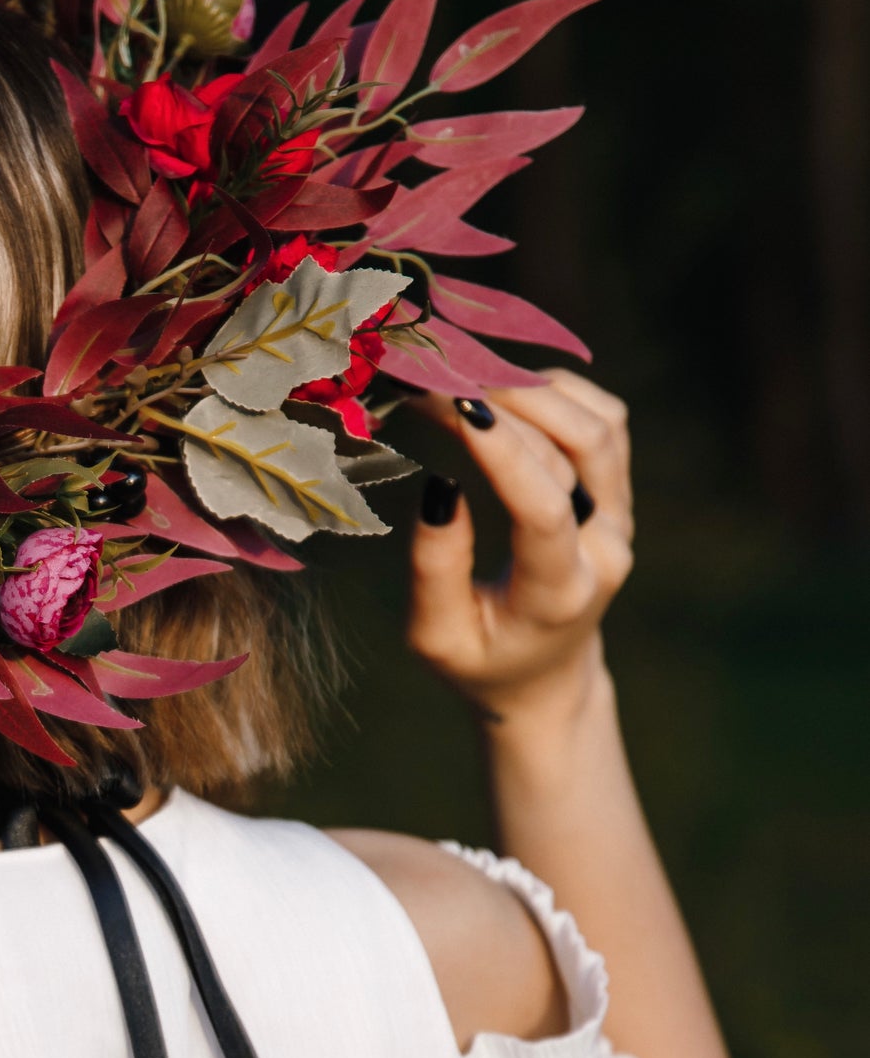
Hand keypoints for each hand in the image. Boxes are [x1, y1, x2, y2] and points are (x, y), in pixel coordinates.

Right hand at [407, 370, 634, 723]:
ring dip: (537, 389)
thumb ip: (435, 569)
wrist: (544, 677)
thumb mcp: (436, 636)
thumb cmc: (478, 661)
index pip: (543, 507)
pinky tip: (506, 391)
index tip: (449, 406)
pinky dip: (559, 393)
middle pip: (579, 448)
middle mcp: (605, 549)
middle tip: (438, 382)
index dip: (502, 450)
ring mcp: (621, 518)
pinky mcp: (619, 496)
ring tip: (469, 380)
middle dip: (507, 402)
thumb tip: (441, 487)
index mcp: (559, 594)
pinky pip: (606, 421)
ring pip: (601, 424)